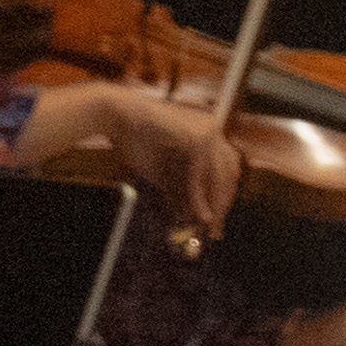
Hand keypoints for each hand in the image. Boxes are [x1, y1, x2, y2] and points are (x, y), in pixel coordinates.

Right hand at [43, 79, 242, 236]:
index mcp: (206, 136)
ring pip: (220, 174)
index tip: (215, 220)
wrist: (115, 117)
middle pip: (230, 173)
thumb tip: (196, 217)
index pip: (226, 170)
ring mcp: (206, 131)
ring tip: (206, 223)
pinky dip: (198, 195)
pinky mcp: (196, 137)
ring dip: (214, 202)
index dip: (223, 197)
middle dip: (223, 203)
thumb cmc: (136, 140)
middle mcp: (211, 131)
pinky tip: (197, 211)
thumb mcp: (165, 172)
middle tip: (214, 228)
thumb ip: (182, 190)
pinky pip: (201, 173)